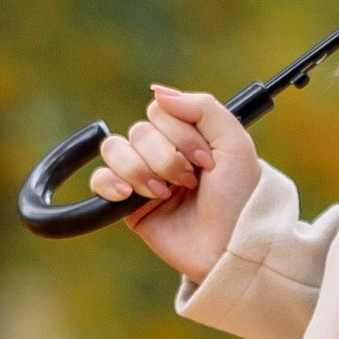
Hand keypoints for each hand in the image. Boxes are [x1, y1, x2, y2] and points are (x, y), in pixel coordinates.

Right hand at [93, 85, 260, 281]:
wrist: (229, 247)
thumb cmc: (239, 199)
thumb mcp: (235, 143)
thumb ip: (203, 107)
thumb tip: (157, 91)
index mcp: (187, 135)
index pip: (159, 111)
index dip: (180, 133)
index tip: (206, 161)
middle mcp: (163, 152)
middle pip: (139, 131)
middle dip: (167, 158)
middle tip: (191, 183)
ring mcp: (143, 177)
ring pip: (115, 150)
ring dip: (141, 170)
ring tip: (165, 194)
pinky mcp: (127, 205)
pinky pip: (99, 179)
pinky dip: (110, 182)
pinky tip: (130, 195)